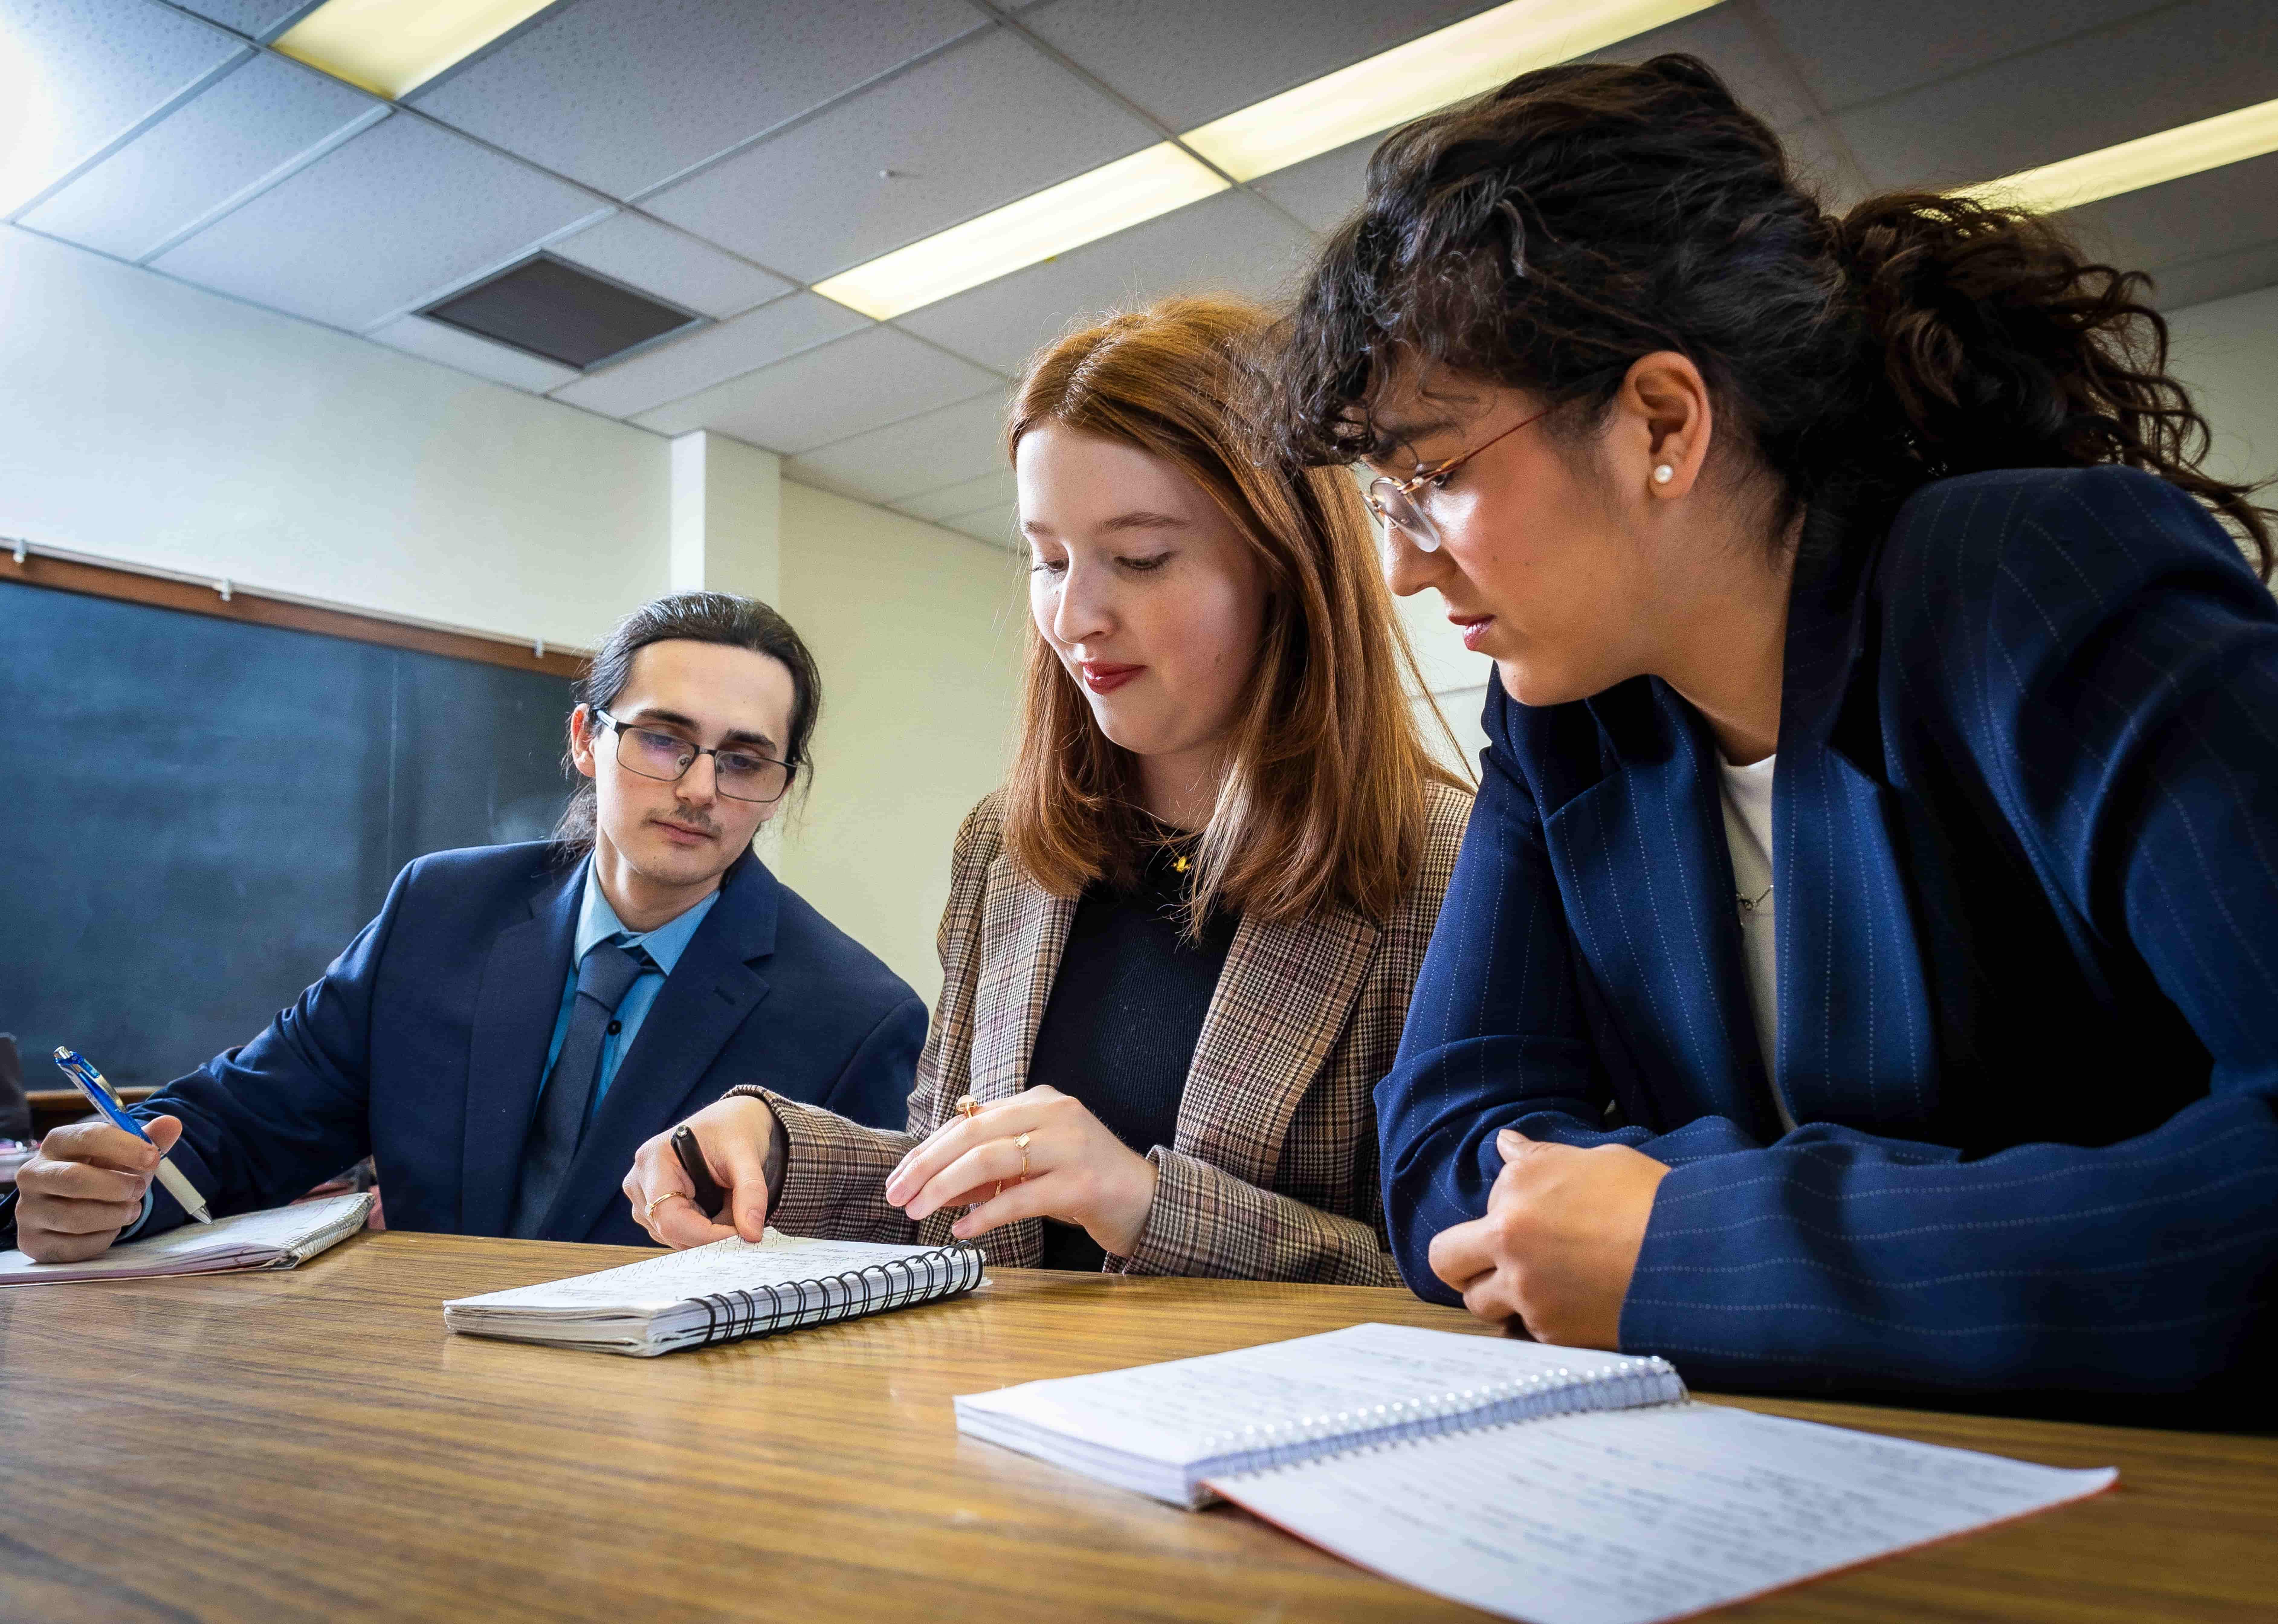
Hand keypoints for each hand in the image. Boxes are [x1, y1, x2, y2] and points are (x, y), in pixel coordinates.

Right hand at [15, 1116, 182, 1263]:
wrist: (72, 1203)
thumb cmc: (102, 1171)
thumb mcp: (124, 1153)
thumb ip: (148, 1140)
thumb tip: (172, 1124)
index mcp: (57, 1143)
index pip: (86, 1137)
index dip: (124, 1147)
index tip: (152, 1158)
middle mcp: (34, 1175)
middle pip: (74, 1179)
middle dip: (117, 1186)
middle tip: (140, 1189)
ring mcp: (29, 1210)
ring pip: (74, 1217)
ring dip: (114, 1215)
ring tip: (130, 1210)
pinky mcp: (33, 1242)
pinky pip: (73, 1246)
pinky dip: (102, 1239)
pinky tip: (109, 1228)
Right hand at [623, 1096, 772, 1248]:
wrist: (731, 1122)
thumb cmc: (733, 1129)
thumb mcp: (747, 1156)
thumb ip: (750, 1193)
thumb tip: (751, 1234)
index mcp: (653, 1160)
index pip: (670, 1217)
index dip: (706, 1234)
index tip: (742, 1235)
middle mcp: (639, 1181)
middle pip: (671, 1231)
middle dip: (711, 1232)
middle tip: (743, 1216)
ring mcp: (642, 1197)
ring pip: (676, 1237)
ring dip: (708, 1230)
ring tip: (726, 1198)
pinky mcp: (652, 1208)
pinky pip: (678, 1233)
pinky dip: (702, 1228)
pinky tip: (715, 1204)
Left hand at [883, 1087, 1157, 1257]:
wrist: (1147, 1200)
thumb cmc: (1084, 1182)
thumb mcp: (1033, 1166)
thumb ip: (989, 1170)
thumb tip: (933, 1187)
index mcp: (1040, 1101)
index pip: (969, 1120)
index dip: (928, 1149)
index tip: (898, 1177)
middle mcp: (1055, 1113)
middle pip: (973, 1132)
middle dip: (926, 1165)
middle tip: (895, 1194)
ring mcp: (1071, 1145)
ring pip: (992, 1158)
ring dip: (946, 1187)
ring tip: (919, 1211)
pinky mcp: (1082, 1182)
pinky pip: (1021, 1196)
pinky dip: (985, 1214)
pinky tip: (962, 1230)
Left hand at [1427, 1129, 1668, 1347]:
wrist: (1696, 1258)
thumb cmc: (1651, 1201)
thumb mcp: (1596, 1161)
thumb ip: (1539, 1160)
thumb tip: (1504, 1144)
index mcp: (1518, 1193)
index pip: (1482, 1202)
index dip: (1503, 1209)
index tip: (1533, 1213)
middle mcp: (1509, 1244)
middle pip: (1446, 1261)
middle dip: (1463, 1261)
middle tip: (1491, 1260)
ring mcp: (1527, 1294)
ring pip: (1480, 1303)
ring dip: (1497, 1295)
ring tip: (1537, 1285)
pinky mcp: (1551, 1334)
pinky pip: (1522, 1330)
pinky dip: (1538, 1321)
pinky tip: (1571, 1305)